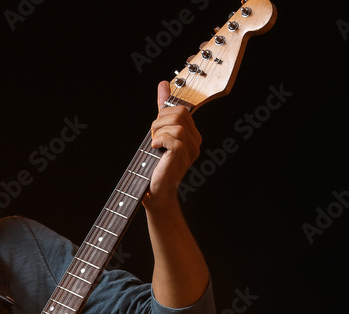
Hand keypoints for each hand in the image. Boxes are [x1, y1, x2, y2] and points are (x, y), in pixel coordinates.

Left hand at [146, 80, 201, 209]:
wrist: (154, 193)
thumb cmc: (155, 166)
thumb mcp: (158, 132)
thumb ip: (163, 110)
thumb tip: (164, 85)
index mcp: (192, 136)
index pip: (183, 109)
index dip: (169, 107)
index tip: (163, 104)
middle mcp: (195, 143)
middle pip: (180, 112)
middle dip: (160, 120)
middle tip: (153, 136)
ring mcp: (190, 150)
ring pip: (177, 122)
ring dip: (158, 130)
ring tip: (154, 143)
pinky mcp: (182, 155)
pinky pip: (173, 135)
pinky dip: (160, 139)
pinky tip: (155, 148)